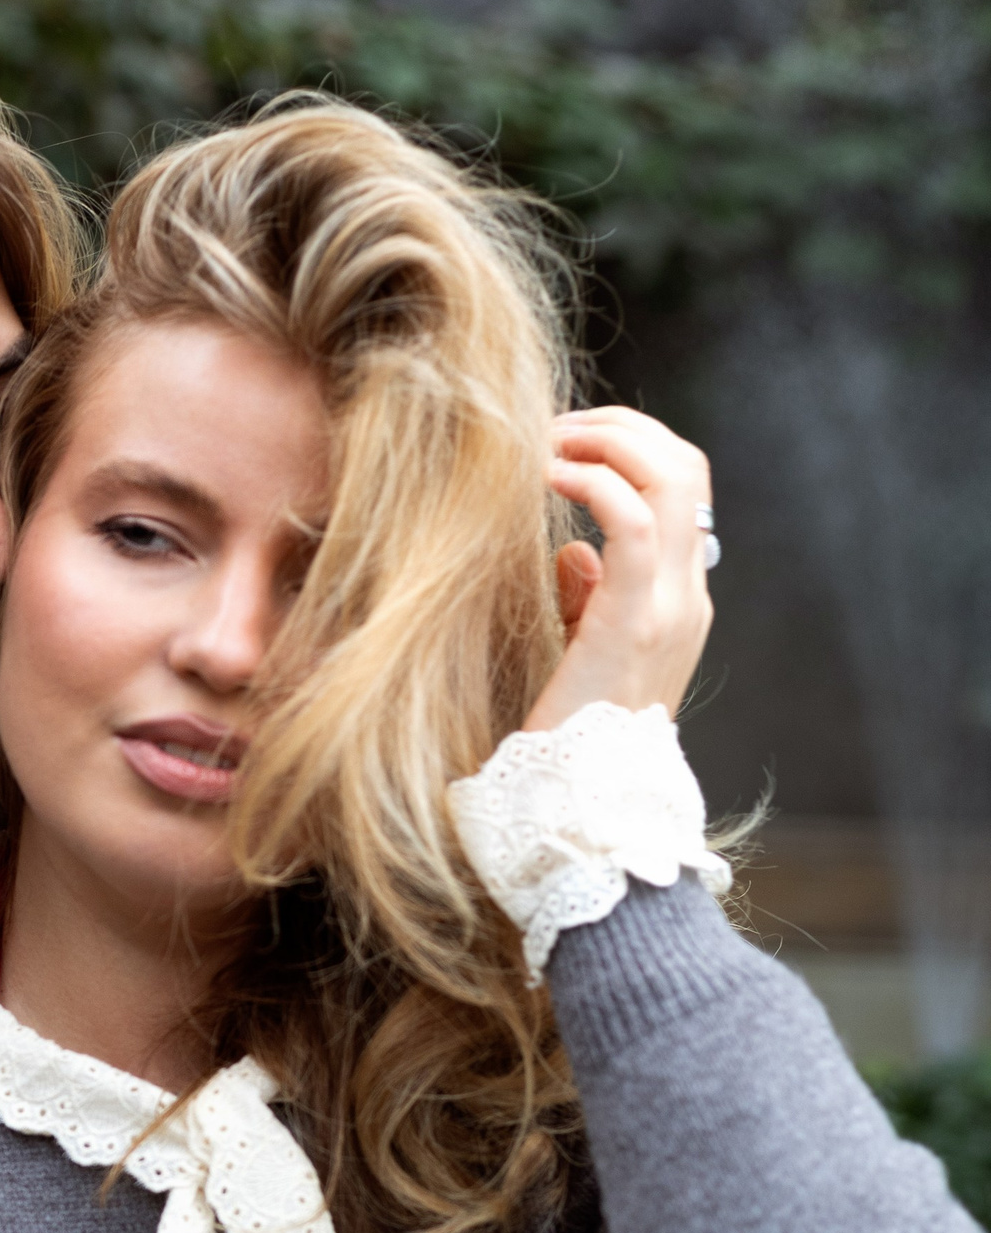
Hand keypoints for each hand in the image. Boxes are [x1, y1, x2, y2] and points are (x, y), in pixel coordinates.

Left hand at [522, 407, 713, 736]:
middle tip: (552, 426)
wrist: (581, 805)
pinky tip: (545, 477)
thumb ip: (587, 600)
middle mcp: (688, 595)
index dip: (630, 446)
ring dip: (605, 440)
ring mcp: (671, 605)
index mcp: (680, 599)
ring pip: (671, 476)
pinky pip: (632, 521)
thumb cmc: (569, 735)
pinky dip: (591, 482)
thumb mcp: (584, 654)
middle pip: (685, 466)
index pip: (682, 489)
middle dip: (619, 427)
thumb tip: (571, 552)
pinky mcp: (636, 620)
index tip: (564, 441)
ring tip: (546, 442)